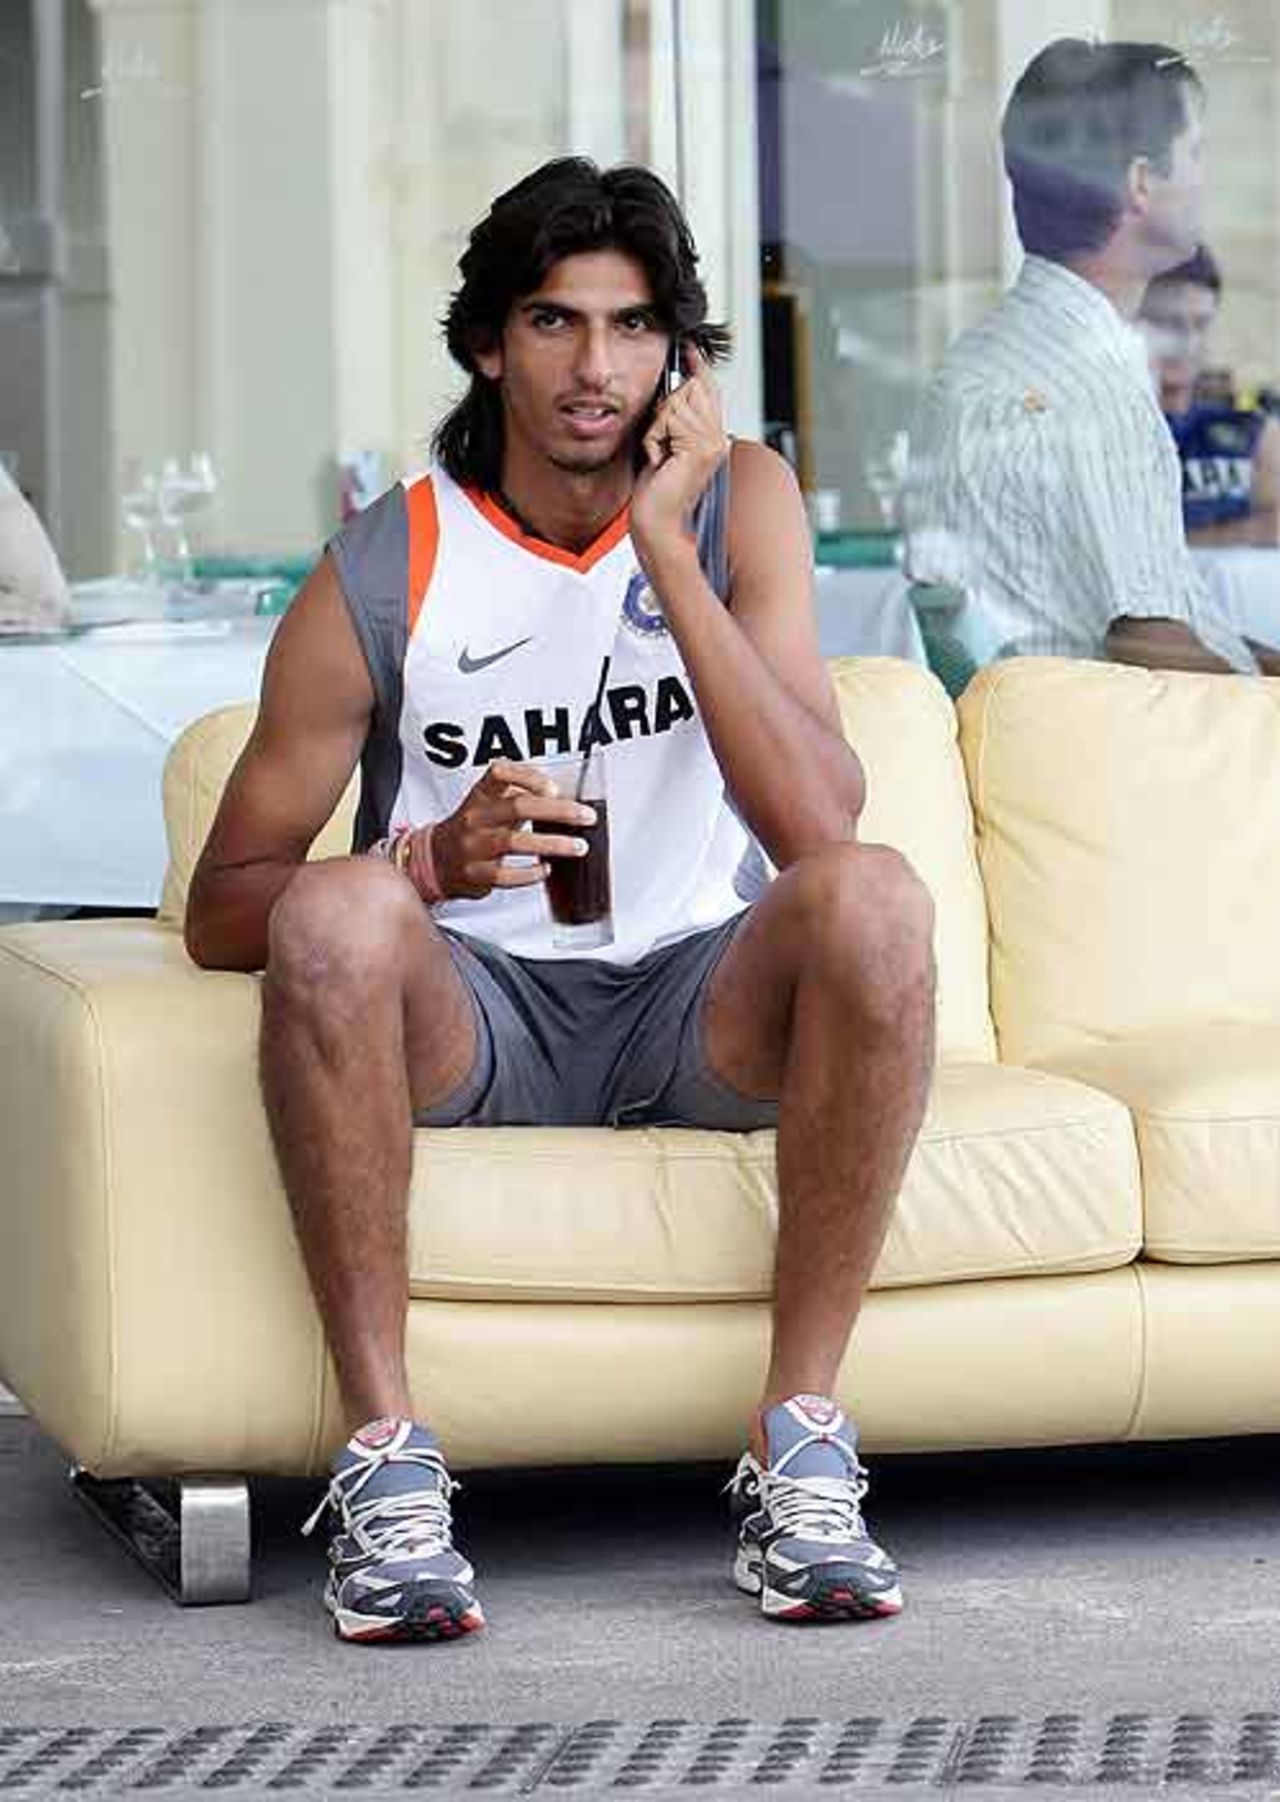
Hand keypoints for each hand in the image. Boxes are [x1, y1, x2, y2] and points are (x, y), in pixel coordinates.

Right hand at [429, 760, 595, 899]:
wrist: (435, 860)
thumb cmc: (473, 829)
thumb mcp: (489, 803)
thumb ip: (521, 797)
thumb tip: (565, 799)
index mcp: (480, 795)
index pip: (500, 773)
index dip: (529, 777)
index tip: (554, 787)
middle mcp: (476, 817)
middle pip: (518, 807)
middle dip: (559, 811)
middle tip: (585, 816)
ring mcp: (473, 846)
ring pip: (515, 842)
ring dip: (552, 844)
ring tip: (578, 847)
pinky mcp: (475, 874)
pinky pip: (506, 875)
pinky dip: (531, 874)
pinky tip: (546, 869)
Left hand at [629, 344, 728, 580]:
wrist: (657, 524)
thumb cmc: (656, 494)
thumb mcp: (663, 448)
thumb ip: (673, 421)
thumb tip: (671, 390)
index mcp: (713, 438)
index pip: (709, 390)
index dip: (697, 366)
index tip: (688, 347)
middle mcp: (717, 439)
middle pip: (692, 388)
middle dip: (666, 409)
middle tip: (660, 444)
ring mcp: (711, 443)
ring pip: (677, 402)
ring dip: (658, 427)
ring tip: (659, 456)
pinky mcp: (699, 448)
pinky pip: (669, 419)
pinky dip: (654, 438)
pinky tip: (659, 461)